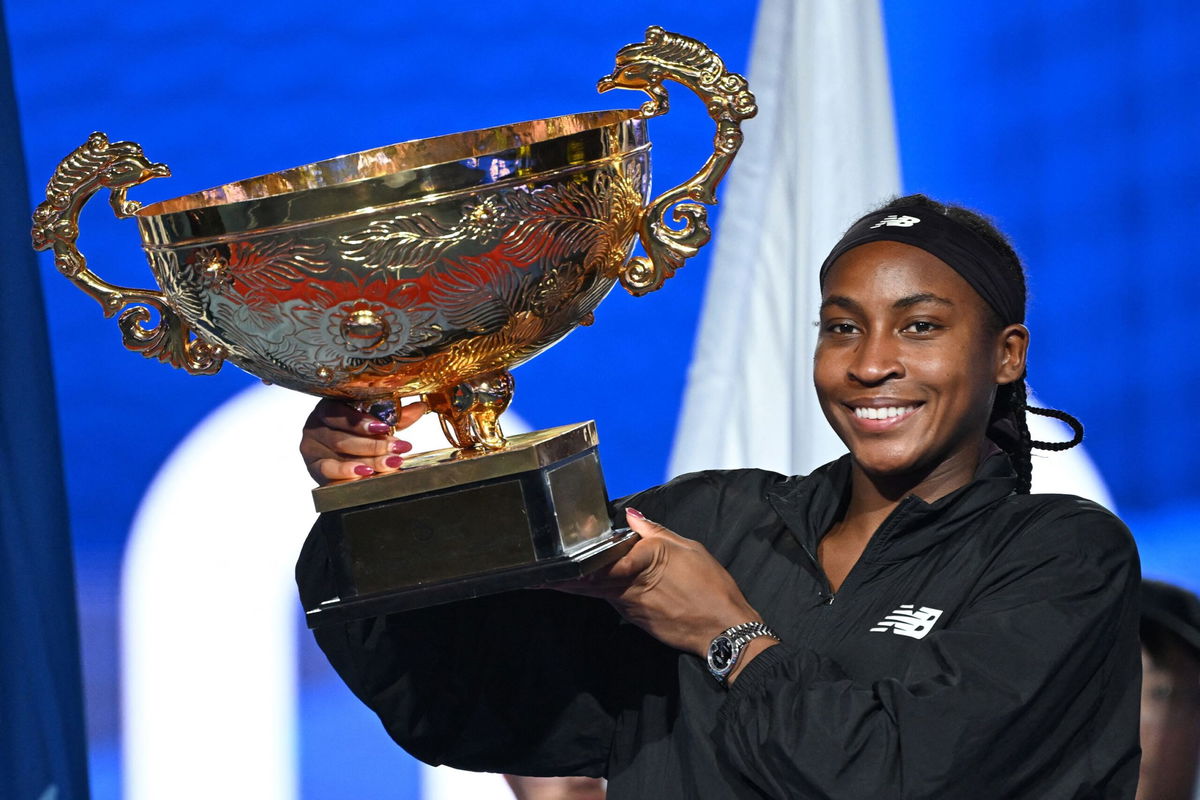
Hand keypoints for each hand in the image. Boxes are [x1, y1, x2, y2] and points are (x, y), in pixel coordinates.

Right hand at [299, 398, 426, 485]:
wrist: (333, 450)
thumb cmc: (353, 430)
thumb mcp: (373, 420)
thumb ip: (394, 416)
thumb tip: (419, 408)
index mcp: (328, 407)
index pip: (340, 413)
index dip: (362, 421)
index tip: (385, 427)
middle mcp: (315, 426)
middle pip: (344, 438)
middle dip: (374, 445)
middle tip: (398, 449)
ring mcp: (311, 449)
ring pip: (339, 456)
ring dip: (368, 461)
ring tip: (390, 463)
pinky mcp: (313, 468)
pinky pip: (328, 472)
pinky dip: (347, 474)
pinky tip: (364, 474)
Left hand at [560, 509, 767, 660]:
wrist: (724, 629)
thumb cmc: (711, 585)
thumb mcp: (688, 548)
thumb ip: (655, 532)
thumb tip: (631, 516)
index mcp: (643, 562)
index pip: (603, 561)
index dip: (577, 563)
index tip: (555, 562)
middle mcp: (631, 587)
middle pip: (590, 581)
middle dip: (563, 578)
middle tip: (536, 576)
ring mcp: (632, 607)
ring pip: (597, 593)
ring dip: (575, 587)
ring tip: (550, 580)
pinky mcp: (637, 620)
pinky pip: (613, 602)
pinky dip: (598, 594)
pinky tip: (587, 588)